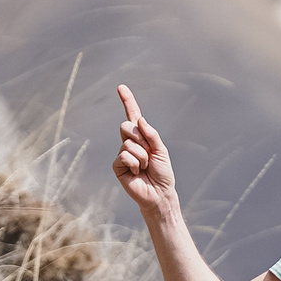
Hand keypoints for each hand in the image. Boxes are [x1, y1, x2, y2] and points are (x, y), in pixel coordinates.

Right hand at [113, 85, 177, 217]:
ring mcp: (122, 154)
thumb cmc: (163, 173)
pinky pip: (124, 155)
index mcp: (142, 137)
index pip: (132, 115)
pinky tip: (138, 172)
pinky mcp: (117, 166)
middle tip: (148, 154)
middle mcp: (130, 142)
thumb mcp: (161, 150)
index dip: (127, 101)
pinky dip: (135, 163)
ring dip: (142, 156)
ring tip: (145, 167)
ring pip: (128, 143)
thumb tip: (139, 119)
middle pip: (126, 127)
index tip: (121, 87)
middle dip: (140, 139)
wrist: (159, 193)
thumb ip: (151, 134)